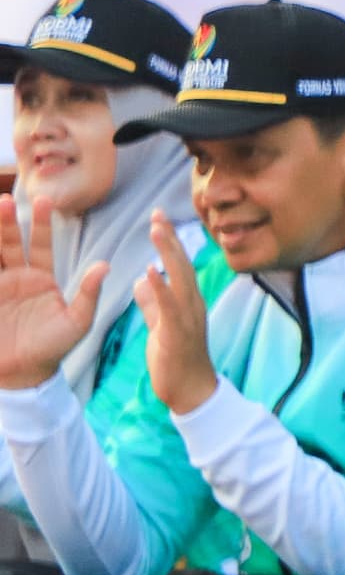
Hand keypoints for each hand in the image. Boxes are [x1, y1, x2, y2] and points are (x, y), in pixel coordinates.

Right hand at [0, 197, 99, 391]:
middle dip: (6, 222)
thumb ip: (88, 294)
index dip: (42, 225)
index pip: (41, 245)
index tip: (46, 201)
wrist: (22, 374)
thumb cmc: (54, 348)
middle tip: (5, 200)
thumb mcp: (77, 322)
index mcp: (42, 279)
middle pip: (10, 242)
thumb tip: (105, 265)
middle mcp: (18, 278)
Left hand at [132, 212, 216, 414]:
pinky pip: (170, 307)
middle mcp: (192, 304)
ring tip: (156, 230)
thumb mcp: (161, 325)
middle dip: (169, 239)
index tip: (157, 218)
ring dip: (168, 253)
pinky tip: (150, 271)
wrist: (191, 392)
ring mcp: (189, 318)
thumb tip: (141, 281)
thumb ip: (152, 303)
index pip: (178, 265)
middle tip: (157, 214)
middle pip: (182, 265)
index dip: (168, 241)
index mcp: (187, 302)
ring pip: (180, 279)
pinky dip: (161, 288)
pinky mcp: (179, 333)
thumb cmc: (176, 360)